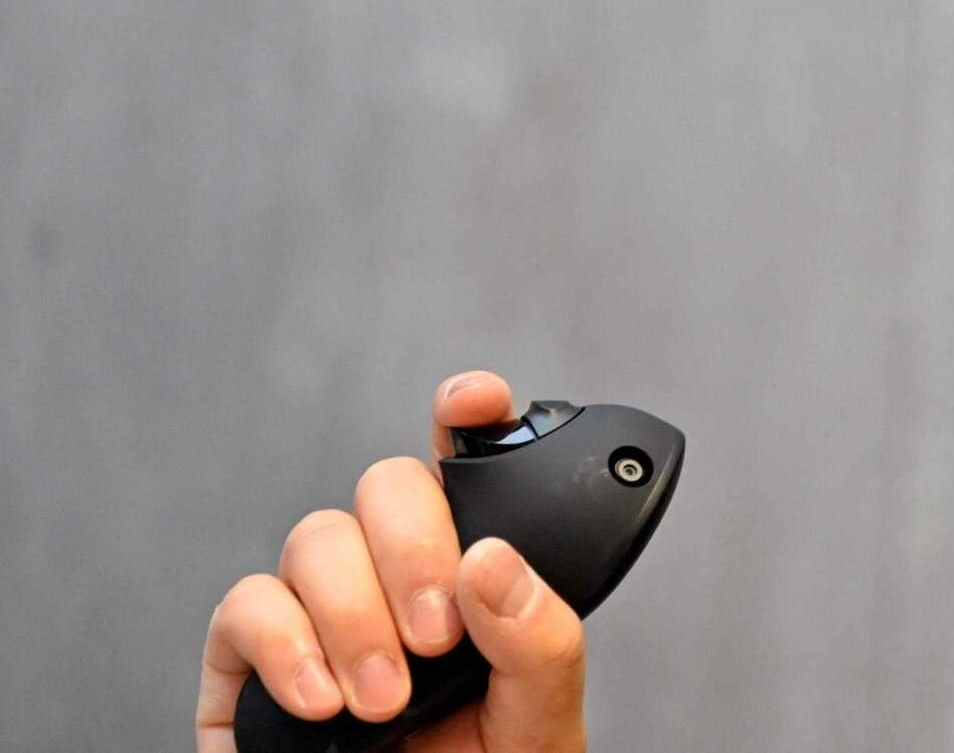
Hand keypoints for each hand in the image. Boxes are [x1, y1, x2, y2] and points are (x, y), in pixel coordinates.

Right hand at [195, 371, 588, 751]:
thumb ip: (541, 640)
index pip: (469, 460)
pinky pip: (244, 606)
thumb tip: (490, 560)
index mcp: (473, 563)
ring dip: (352, 616)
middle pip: (387, 487)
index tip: (476, 405)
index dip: (468, 413)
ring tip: (382, 700)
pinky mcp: (246, 657)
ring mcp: (316, 605)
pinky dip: (282, 644)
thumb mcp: (541, 717)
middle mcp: (391, 568)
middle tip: (437, 639)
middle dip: (413, 551)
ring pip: (315, 537)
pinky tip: (320, 698)